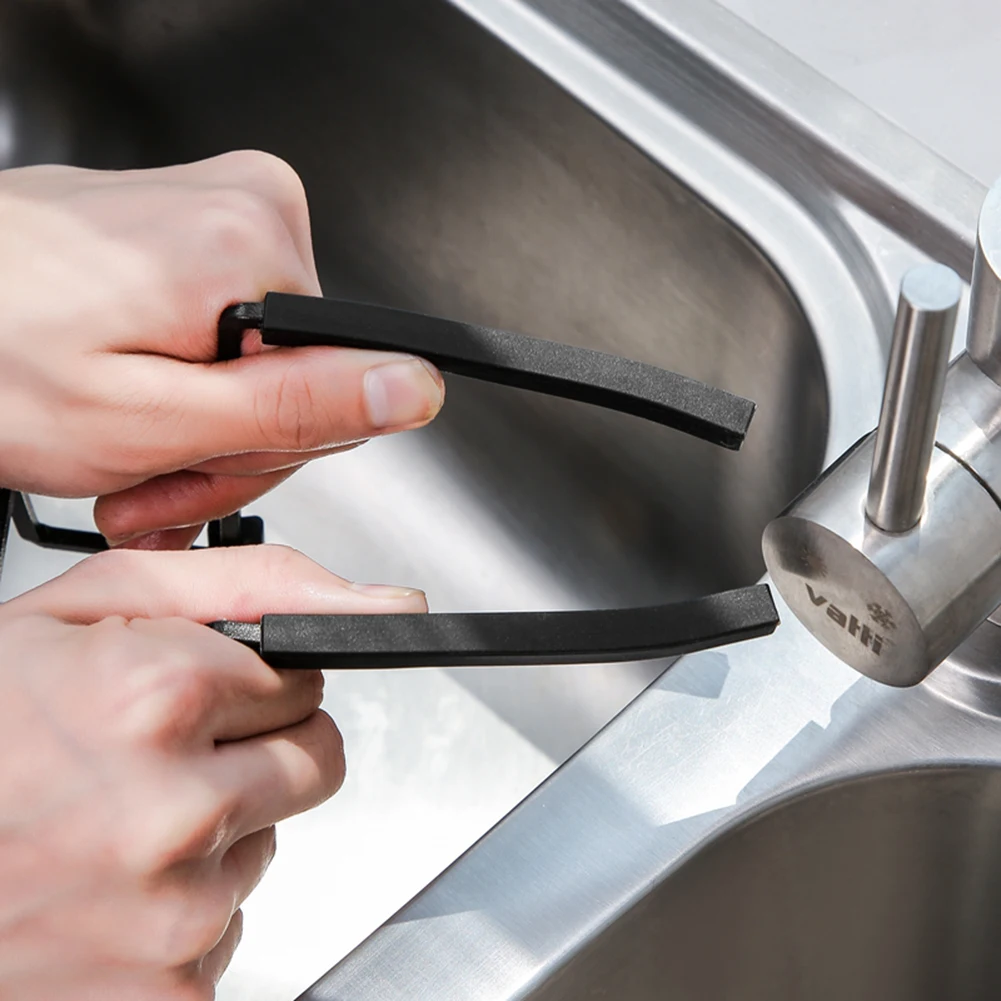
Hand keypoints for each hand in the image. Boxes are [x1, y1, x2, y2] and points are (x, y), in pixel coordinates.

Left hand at [0, 152, 444, 547]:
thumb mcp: (151, 418)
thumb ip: (295, 406)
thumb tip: (411, 388)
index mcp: (250, 250)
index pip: (345, 386)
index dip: (270, 452)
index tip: (192, 469)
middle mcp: (247, 209)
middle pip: (300, 378)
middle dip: (224, 447)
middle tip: (143, 473)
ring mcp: (215, 209)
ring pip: (262, 366)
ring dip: (196, 427)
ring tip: (120, 451)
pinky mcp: (189, 224)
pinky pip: (226, 331)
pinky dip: (180, 385)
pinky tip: (126, 407)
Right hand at [0, 544, 425, 1000]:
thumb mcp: (82, 610)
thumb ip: (242, 583)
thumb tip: (379, 601)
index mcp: (155, 697)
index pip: (308, 679)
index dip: (251, 682)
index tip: (196, 693)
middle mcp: (174, 811)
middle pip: (318, 760)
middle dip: (262, 748)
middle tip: (168, 754)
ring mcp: (174, 915)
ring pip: (273, 841)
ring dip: (218, 826)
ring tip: (118, 820)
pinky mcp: (171, 993)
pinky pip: (233, 921)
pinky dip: (186, 901)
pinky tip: (110, 883)